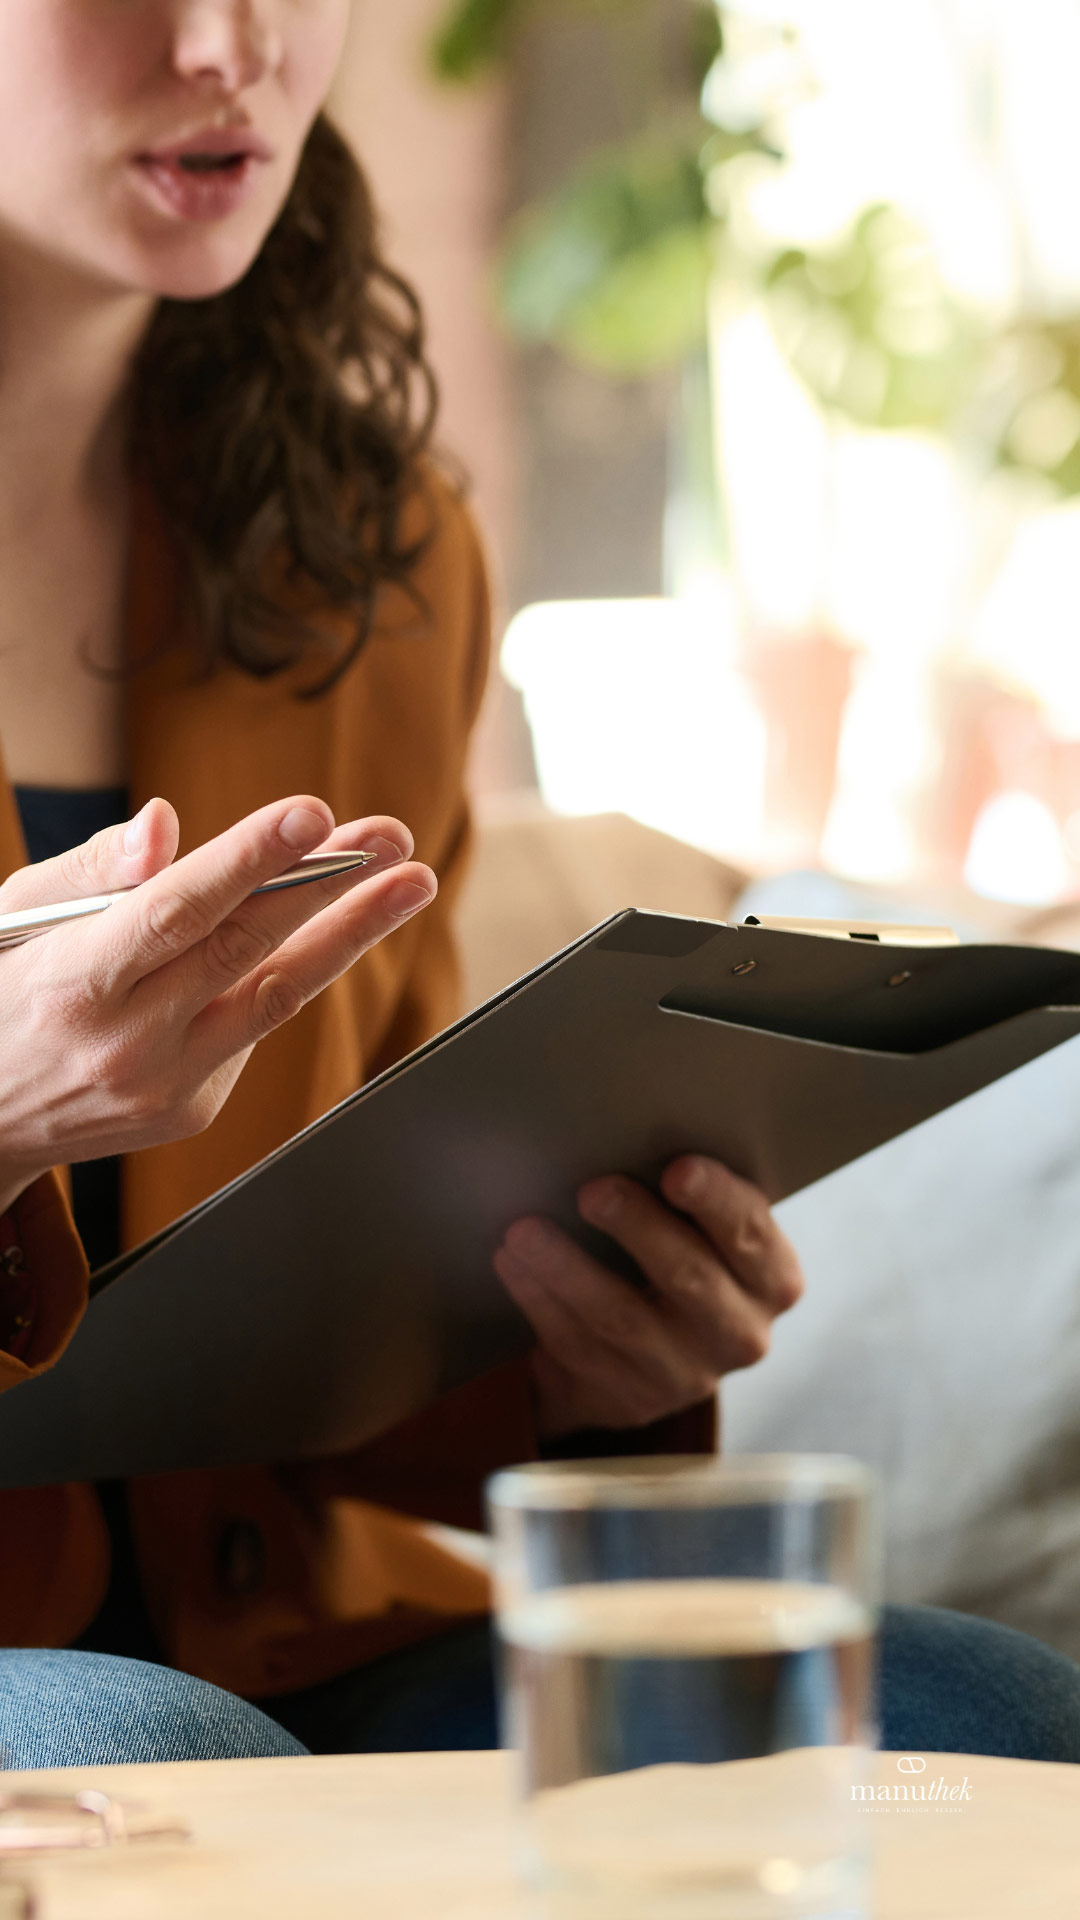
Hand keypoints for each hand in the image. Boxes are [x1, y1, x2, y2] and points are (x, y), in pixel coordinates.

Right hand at [0, 795, 435, 1212]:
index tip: (310, 816)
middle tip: (390, 836)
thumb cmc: (2, 989)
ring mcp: (165, 1084)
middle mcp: (126, 1041)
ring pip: (277, 997)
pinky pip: (254, 1028)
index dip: (249, 861)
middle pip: (245, 950)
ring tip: (409, 881)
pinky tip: (322, 928)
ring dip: (351, 934)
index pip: (176, 911)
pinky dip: (291, 971)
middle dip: (327, 885)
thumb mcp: (17, 917)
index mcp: (75, 981)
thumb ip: (96, 870)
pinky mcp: (193, 1110)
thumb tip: (163, 824)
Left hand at [493, 1157, 803, 1440]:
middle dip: (637, 1228)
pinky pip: (578, 1345)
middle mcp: (741, 1333)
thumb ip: (694, 1200)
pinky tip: (513, 1263)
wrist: (658, 1357)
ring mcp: (685, 1374)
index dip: (716, 1200)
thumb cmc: (683, 1260)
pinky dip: (540, 1300)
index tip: (677, 1170)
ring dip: (567, 1268)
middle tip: (592, 1190)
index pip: (751, 1234)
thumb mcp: (710, 1237)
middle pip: (688, 1276)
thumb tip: (628, 1132)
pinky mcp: (631, 1398)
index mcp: (772, 1279)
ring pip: (621, 1317)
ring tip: (524, 1230)